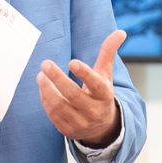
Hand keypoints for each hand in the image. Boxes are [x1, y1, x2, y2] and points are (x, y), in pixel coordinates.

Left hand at [37, 29, 126, 146]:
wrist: (101, 127)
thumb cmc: (100, 93)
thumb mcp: (105, 74)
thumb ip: (108, 53)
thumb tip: (121, 32)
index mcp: (104, 95)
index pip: (95, 84)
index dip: (84, 73)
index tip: (71, 61)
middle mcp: (94, 111)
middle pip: (73, 95)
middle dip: (57, 78)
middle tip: (45, 64)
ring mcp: (81, 122)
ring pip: (60, 106)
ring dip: (47, 89)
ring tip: (40, 75)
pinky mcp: (68, 130)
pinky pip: (53, 115)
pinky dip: (45, 100)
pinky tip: (43, 88)